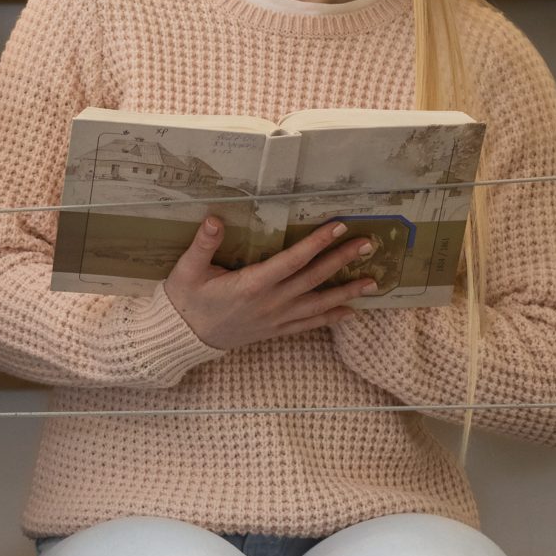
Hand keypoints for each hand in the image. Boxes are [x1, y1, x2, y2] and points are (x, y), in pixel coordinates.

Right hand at [161, 216, 378, 351]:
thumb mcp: (187, 270)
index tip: (338, 227)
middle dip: (342, 261)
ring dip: (346, 292)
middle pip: (314, 278)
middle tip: (368, 245)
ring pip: (318, 304)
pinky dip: (330, 318)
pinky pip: (308, 325)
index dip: (317, 243)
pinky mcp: (274, 330)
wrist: (182, 337)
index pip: (293, 260)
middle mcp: (270, 302)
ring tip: (372, 282)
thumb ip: (203, 244)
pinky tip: (349, 312)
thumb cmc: (185, 300)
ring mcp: (275, 319)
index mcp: (252, 284)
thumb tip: (215, 219)